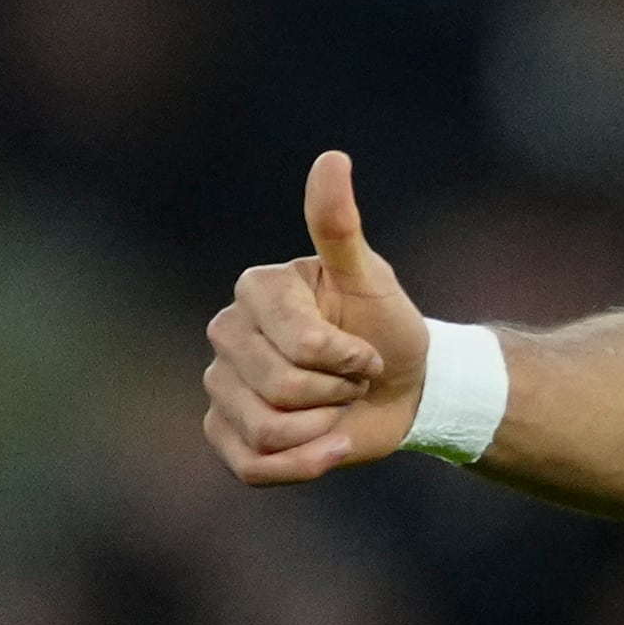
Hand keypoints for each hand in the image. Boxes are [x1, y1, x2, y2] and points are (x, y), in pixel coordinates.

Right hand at [203, 150, 435, 484]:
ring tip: (338, 408)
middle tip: (354, 379)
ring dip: (323, 430)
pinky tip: (329, 445)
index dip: (346, 359)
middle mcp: (226, 334)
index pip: (298, 346)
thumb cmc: (387, 328)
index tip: (365, 349)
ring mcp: (221, 385)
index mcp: (255, 291)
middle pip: (279, 391)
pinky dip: (304, 466)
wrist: (403, 389)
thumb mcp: (371, 280)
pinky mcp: (226, 434)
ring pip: (264, 431)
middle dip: (337, 393)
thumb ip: (340, 227)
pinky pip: (251, 466)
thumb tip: (332, 158)